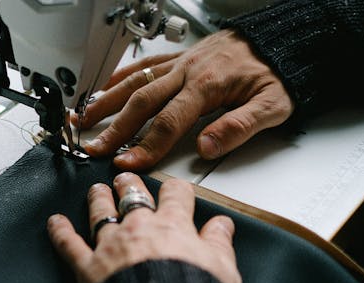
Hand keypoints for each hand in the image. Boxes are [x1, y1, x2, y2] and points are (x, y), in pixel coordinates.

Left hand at [47, 172, 241, 282]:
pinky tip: (54, 222)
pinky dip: (60, 232)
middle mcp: (138, 229)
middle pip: (132, 196)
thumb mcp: (223, 269)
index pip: (175, 195)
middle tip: (125, 179)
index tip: (173, 190)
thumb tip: (222, 225)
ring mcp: (111, 246)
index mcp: (173, 226)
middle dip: (128, 184)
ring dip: (98, 198)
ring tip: (96, 191)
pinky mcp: (89, 267)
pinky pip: (70, 244)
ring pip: (101, 212)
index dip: (174, 190)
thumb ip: (219, 242)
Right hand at [76, 29, 293, 169]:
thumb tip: (208, 147)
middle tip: (94, 149)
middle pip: (142, 103)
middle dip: (115, 129)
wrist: (281, 38)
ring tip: (83, 120)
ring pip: (135, 82)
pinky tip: (103, 89)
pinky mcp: (178, 57)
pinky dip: (120, 78)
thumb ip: (240, 127)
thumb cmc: (278, 73)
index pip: (169, 122)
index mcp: (208, 86)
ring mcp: (180, 63)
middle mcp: (188, 72)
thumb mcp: (274, 104)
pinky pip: (143, 66)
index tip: (127, 164)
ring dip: (106, 103)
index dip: (146, 146)